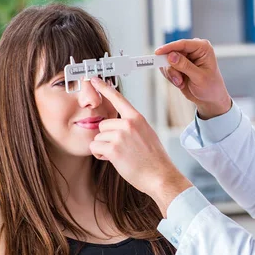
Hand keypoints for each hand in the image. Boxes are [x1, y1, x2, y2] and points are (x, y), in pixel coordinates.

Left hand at [88, 77, 192, 215]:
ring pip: (98, 136)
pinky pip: (95, 147)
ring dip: (104, 147)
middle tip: (121, 148)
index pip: (118, 98)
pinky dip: (100, 155)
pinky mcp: (113, 149)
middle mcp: (128, 123)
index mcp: (137, 118)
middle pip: (103, 124)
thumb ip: (132, 126)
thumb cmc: (154, 159)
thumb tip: (118, 126)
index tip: (93, 79)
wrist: (160, 175)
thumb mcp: (147, 134)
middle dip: (107, 137)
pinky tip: (114, 160)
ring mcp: (120, 135)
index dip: (104, 88)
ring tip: (121, 155)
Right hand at [156, 38, 231, 119]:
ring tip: (181, 83)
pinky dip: (170, 77)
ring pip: (167, 61)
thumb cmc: (211, 87)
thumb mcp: (199, 77)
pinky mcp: (178, 65)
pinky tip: (180, 83)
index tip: (158, 53)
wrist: (209, 99)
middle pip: (172, 52)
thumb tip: (171, 56)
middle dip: (172, 67)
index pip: (183, 44)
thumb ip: (185, 66)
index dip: (169, 47)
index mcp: (202, 48)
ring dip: (172, 74)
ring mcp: (184, 57)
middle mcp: (193, 50)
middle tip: (177, 80)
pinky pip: (166, 68)